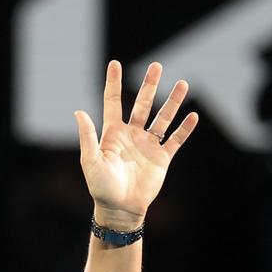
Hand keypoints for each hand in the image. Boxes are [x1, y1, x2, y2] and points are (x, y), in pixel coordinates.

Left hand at [74, 60, 197, 227]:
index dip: (113, 83)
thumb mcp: (90, 161)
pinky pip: (175, 140)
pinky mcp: (162, 158)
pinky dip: (184, 129)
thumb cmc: (101, 186)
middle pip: (143, 104)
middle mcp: (132, 135)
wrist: (120, 208)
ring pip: (163, 118)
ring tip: (183, 84)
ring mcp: (148, 145)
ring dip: (173, 102)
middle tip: (156, 66)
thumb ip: (88, 136)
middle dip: (150, 85)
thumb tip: (78, 112)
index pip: (113, 102)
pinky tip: (193, 116)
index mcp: (113, 133)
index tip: (114, 63)